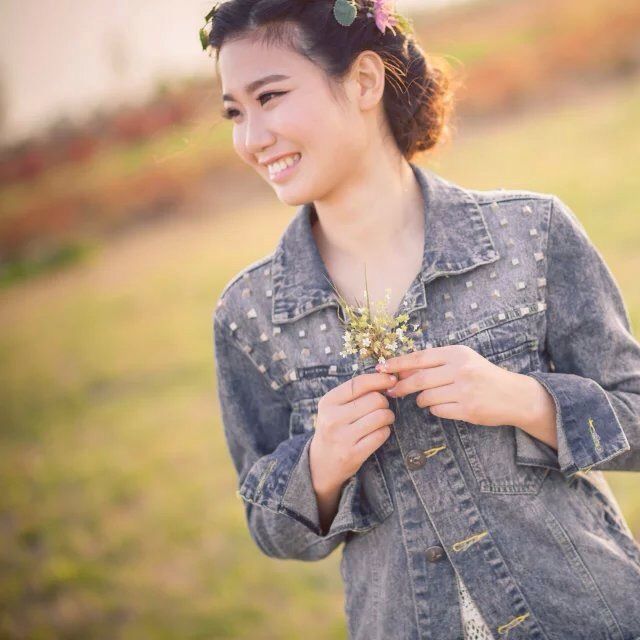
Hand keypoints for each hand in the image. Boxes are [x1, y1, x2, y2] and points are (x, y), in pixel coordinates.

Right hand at [309, 372, 397, 492]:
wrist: (320, 463)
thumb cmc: (334, 428)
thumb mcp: (334, 407)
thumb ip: (355, 393)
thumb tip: (386, 378)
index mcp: (328, 402)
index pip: (358, 383)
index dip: (379, 379)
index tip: (391, 379)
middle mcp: (333, 418)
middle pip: (375, 399)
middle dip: (384, 402)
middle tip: (381, 408)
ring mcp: (343, 437)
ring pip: (381, 416)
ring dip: (388, 416)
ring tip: (382, 419)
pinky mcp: (354, 454)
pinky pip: (381, 435)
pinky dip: (385, 431)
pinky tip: (378, 432)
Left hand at [376, 345, 520, 426]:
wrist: (513, 395)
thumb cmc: (481, 375)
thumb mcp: (461, 360)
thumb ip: (434, 363)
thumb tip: (400, 369)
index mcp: (456, 353)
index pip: (419, 357)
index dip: (398, 364)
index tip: (382, 369)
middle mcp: (460, 369)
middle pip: (419, 379)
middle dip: (400, 386)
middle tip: (391, 392)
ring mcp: (465, 390)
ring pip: (426, 397)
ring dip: (420, 399)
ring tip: (424, 398)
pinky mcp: (468, 409)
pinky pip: (438, 410)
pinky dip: (434, 409)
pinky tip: (442, 406)